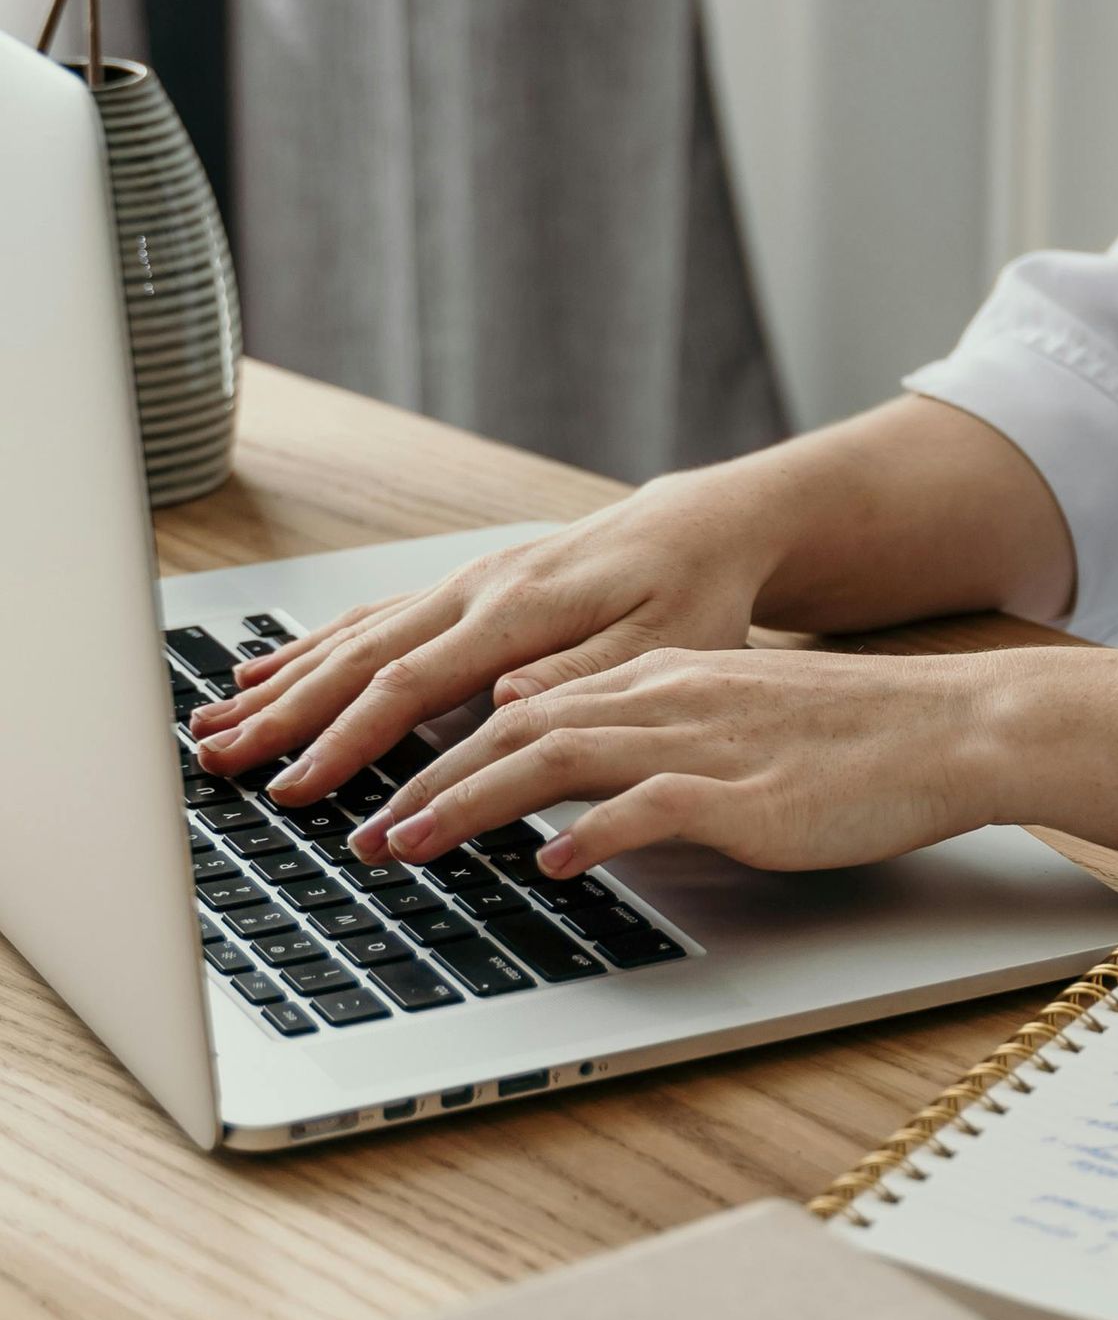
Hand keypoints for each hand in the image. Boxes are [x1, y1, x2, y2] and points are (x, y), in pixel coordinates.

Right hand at [189, 477, 783, 801]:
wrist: (700, 529)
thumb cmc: (692, 595)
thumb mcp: (665, 645)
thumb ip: (584, 677)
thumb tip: (505, 701)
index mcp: (520, 611)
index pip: (411, 685)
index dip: (349, 742)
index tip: (300, 791)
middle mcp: (477, 590)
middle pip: (359, 659)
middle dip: (285, 717)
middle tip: (220, 765)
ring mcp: (463, 584)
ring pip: (353, 637)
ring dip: (280, 684)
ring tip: (215, 725)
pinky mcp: (464, 588)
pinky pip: (371, 619)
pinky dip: (311, 649)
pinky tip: (265, 674)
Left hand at [345, 647, 1009, 874]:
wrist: (945, 727)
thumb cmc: (845, 738)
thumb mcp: (724, 720)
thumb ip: (639, 732)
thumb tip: (550, 753)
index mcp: (658, 679)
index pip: (519, 710)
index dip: (436, 754)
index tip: (379, 799)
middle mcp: (664, 699)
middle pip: (512, 731)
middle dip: (424, 784)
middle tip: (363, 837)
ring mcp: (701, 742)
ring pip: (556, 759)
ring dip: (471, 806)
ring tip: (413, 848)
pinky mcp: (744, 793)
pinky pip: (650, 807)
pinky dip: (592, 832)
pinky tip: (552, 864)